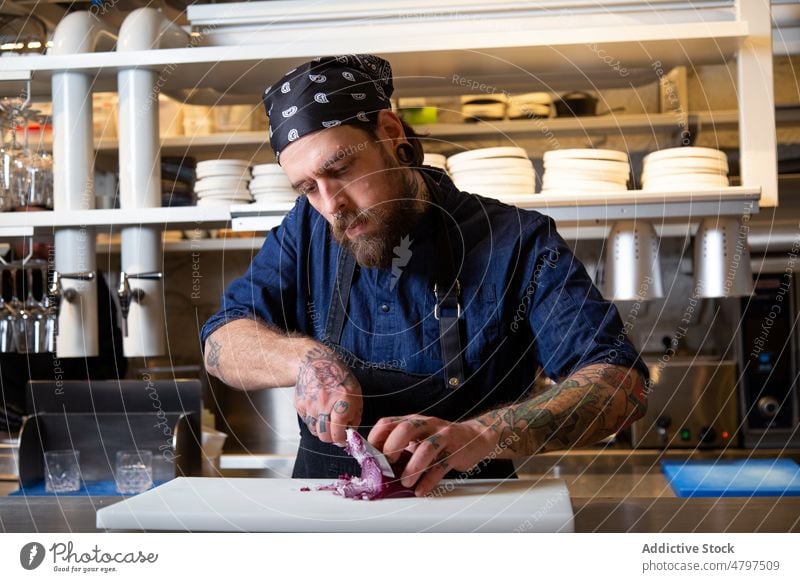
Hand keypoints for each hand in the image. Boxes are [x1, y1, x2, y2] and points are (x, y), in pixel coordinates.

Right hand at [295, 344, 362, 444]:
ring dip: (321, 430)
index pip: (338, 432)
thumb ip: (355, 416)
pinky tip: (318, 411)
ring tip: (327, 420)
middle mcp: (325, 404)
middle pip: (324, 436)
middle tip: (335, 433)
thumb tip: (350, 432)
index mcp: (343, 401)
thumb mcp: (356, 394)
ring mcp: (310, 404)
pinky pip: (307, 421)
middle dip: (331, 438)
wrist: (317, 363)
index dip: (341, 440)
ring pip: (314, 430)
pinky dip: (313, 421)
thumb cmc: (338, 377)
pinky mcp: (300, 405)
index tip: (343, 440)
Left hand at [368, 415, 496, 495]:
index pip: (388, 422)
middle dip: (392, 449)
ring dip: (412, 468)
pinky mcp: (456, 451)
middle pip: (405, 430)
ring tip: (406, 483)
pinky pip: (441, 466)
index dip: (375, 439)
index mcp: (413, 421)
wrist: (475, 437)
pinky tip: (421, 490)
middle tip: (389, 466)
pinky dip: (429, 480)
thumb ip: (401, 446)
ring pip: (425, 449)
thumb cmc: (441, 440)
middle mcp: (427, 425)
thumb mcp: (419, 437)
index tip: (371, 456)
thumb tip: (376, 466)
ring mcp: (443, 437)